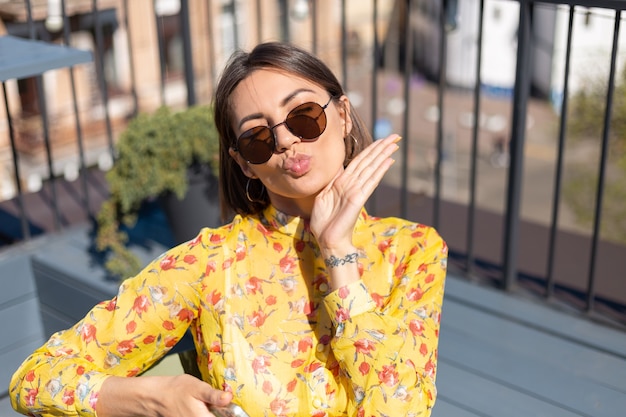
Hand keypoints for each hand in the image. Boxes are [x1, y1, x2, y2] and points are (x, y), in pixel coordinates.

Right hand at [96, 374, 232, 416]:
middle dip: (222, 413)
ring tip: (210, 405)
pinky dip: (204, 414)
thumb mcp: (197, 388)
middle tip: (220, 404)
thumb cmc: (176, 390)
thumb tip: (229, 398)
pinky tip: (202, 408)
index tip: (233, 409)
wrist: (155, 397)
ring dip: (212, 412)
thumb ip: (214, 395)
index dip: (231, 414)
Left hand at [310, 134, 399, 251]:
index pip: (359, 161)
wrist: (327, 239)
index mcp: (343, 182)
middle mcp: (352, 184)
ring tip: (395, 143)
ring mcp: (356, 190)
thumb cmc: (324, 221)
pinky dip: (380, 170)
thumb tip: (339, 169)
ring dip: (383, 154)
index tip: (381, 140)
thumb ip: (332, 181)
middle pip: (369, 161)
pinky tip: (389, 161)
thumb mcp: (323, 196)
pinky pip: (371, 181)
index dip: (370, 149)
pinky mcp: (358, 199)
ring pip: (372, 167)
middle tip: (396, 136)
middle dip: (382, 148)